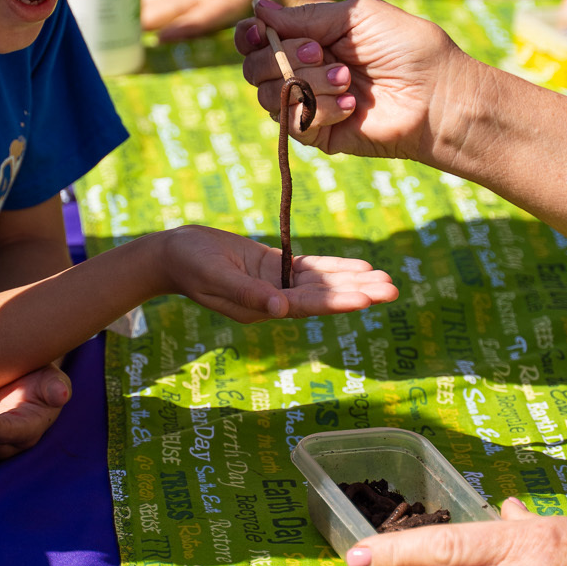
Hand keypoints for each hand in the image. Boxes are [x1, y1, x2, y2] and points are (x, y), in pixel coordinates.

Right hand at [141, 0, 313, 42]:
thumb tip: (326, 17)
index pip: (204, 12)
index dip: (186, 26)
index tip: (164, 38)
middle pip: (170, 8)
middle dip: (151, 25)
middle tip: (124, 42)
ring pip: (161, 3)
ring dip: (143, 18)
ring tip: (116, 36)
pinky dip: (146, 9)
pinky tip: (132, 21)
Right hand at [161, 224, 396, 322]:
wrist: (172, 254)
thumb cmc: (189, 265)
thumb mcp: (217, 276)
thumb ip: (248, 293)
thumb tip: (280, 310)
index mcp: (262, 309)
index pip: (308, 307)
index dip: (338, 301)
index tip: (367, 299)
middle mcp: (275, 301)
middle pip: (324, 297)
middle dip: (359, 291)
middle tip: (394, 289)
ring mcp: (276, 285)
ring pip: (323, 283)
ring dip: (354, 280)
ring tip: (387, 279)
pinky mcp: (275, 267)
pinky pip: (311, 269)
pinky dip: (335, 268)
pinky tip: (359, 266)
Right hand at [235, 0, 472, 161]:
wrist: (437, 96)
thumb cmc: (407, 49)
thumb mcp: (355, 17)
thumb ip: (304, 16)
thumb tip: (256, 8)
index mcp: (310, 38)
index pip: (258, 38)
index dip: (251, 35)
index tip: (260, 31)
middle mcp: (304, 70)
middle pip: (254, 66)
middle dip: (284, 56)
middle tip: (323, 53)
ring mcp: (308, 103)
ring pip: (268, 94)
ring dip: (307, 82)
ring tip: (347, 81)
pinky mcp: (317, 134)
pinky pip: (291, 122)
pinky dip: (319, 108)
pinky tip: (350, 105)